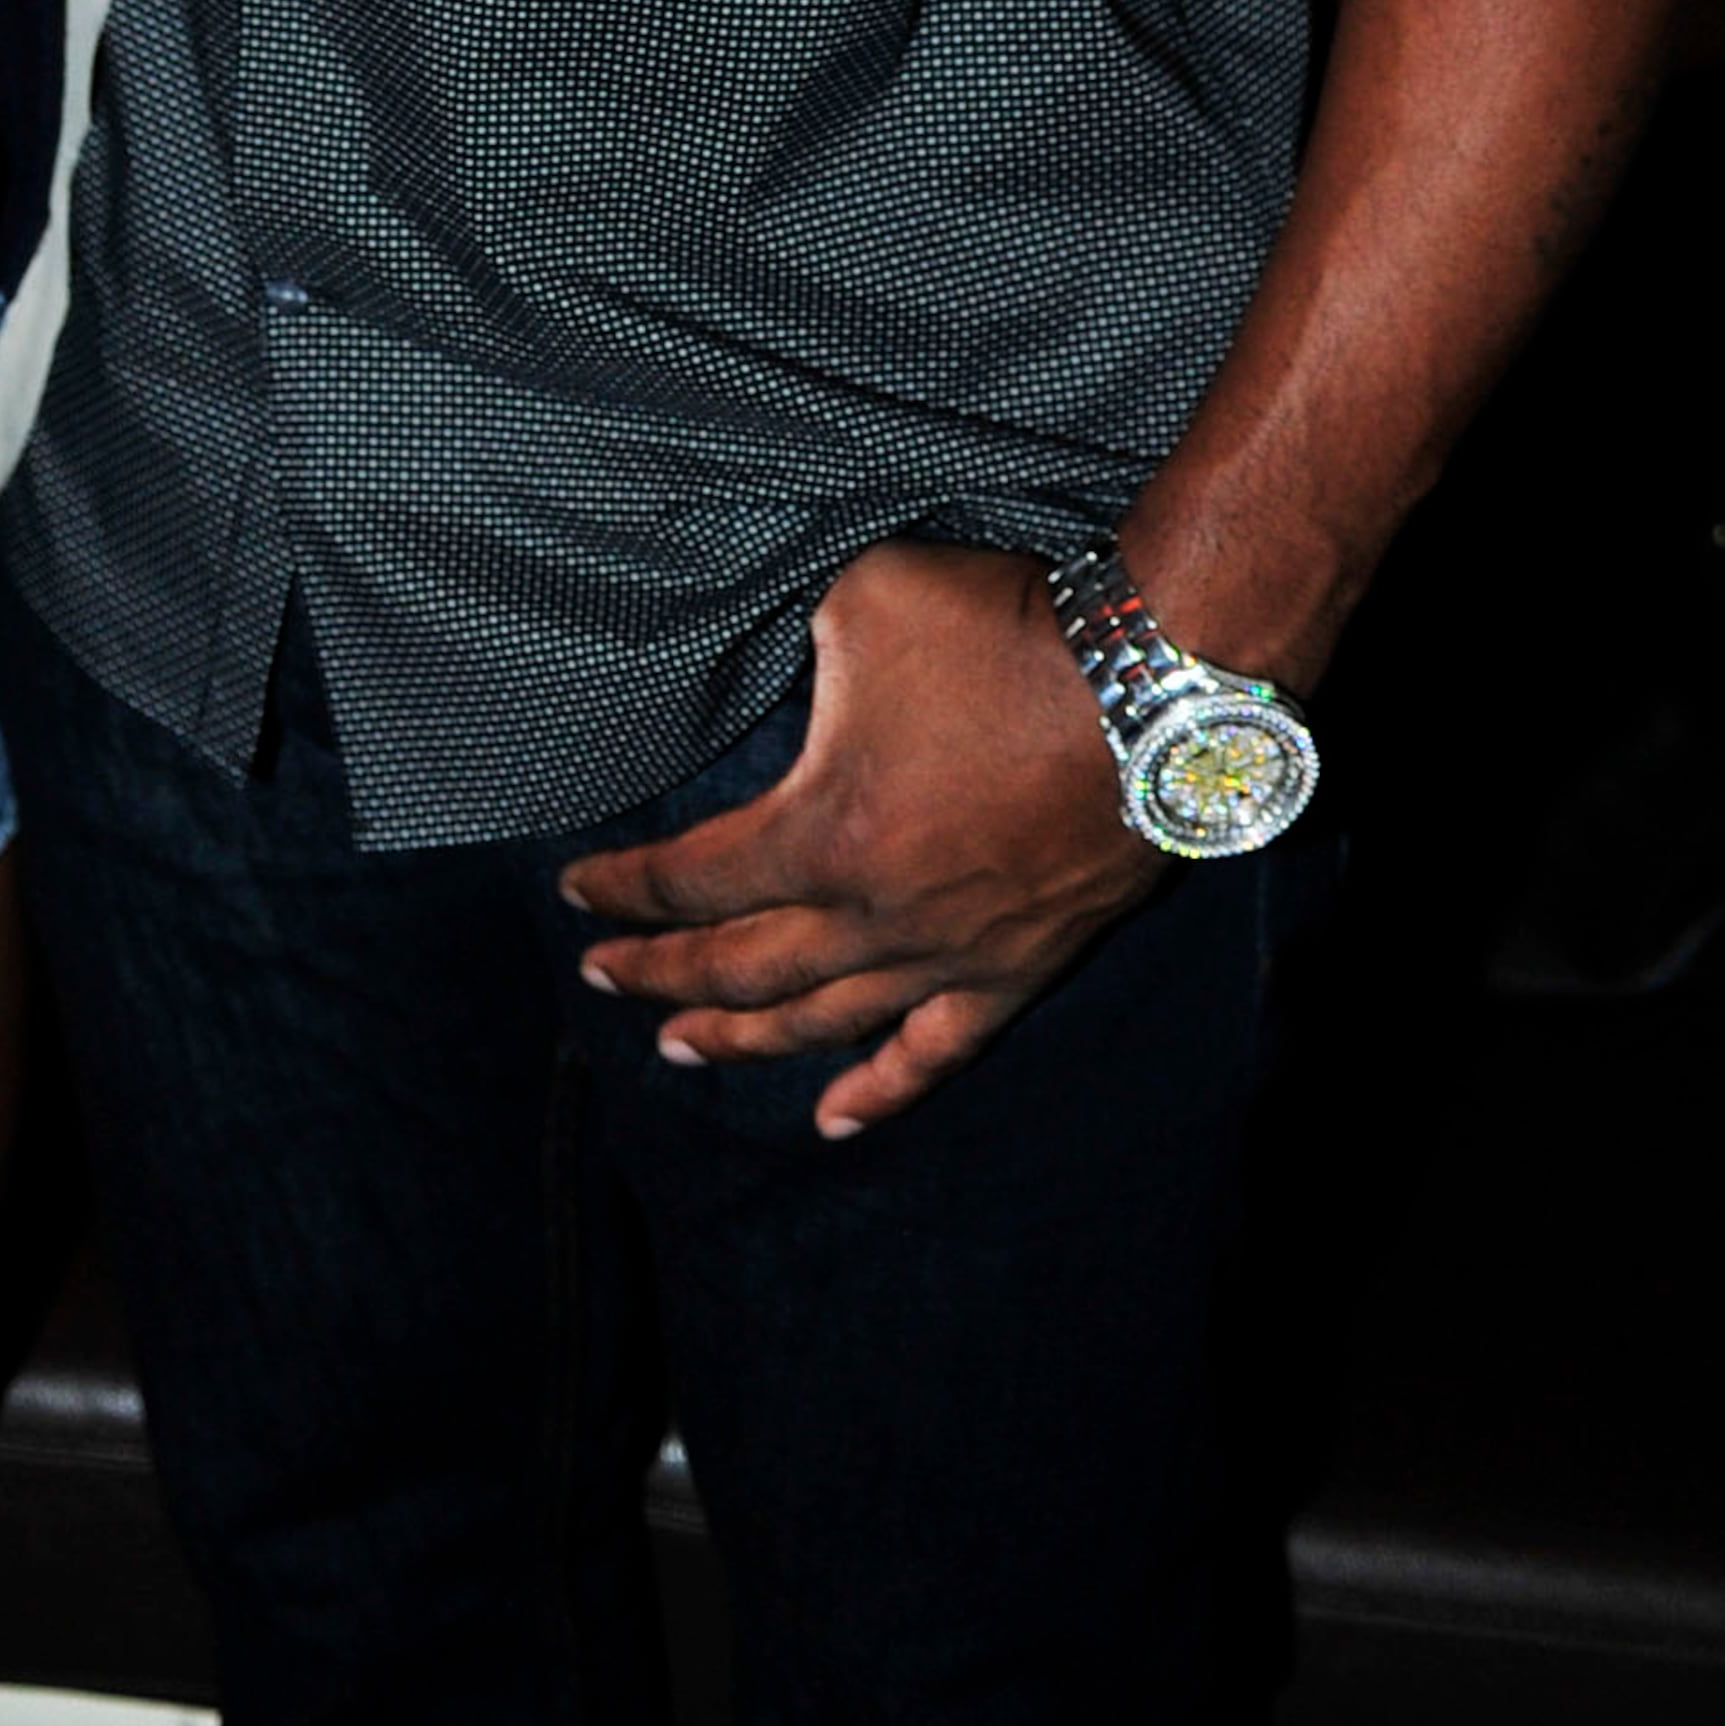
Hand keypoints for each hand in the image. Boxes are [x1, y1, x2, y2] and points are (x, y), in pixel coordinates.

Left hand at [559, 538, 1153, 1135]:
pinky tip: (831, 1121)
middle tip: (601, 977)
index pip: (692, 878)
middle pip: (737, 966)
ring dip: (740, 1040)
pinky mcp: (1015, 970)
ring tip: (678, 1049)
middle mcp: (873, 914)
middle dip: (657, 973)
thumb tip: (770, 677)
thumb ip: (798, 654)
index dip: (624, 886)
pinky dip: (878, 1092)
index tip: (576, 889)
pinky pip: (934, 1051)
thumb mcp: (862, 604)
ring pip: (820, 1022)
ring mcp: (946, 954)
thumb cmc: (1001, 630)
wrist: (1149, 681)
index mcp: (820, 830)